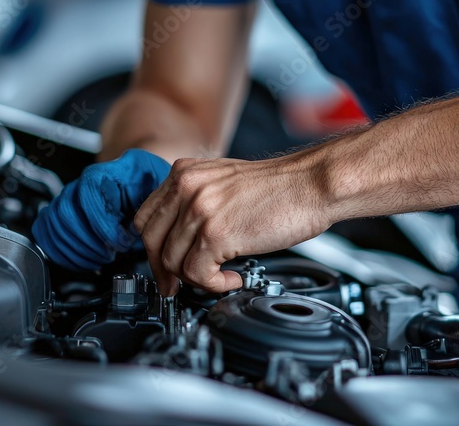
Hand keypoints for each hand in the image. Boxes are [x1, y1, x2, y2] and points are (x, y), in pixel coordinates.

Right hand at [32, 149, 170, 270]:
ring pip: (54, 223)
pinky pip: (46, 229)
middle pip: (66, 213)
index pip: (89, 197)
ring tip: (98, 258)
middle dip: (88, 242)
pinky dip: (60, 250)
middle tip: (108, 254)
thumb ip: (145, 205)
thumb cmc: (145, 183)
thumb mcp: (154, 188)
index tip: (121, 243)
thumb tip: (135, 230)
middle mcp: (79, 183)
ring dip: (76, 249)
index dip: (103, 226)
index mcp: (103, 173)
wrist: (136, 177)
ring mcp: (67, 197)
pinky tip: (80, 260)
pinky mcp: (60, 211)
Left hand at [133, 154, 331, 295]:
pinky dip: (213, 284)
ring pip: (172, 261)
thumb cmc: (280, 187)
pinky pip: (196, 274)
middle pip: (151, 241)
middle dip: (164, 270)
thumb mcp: (224, 181)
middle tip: (177, 285)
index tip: (163, 264)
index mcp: (184, 173)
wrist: (313, 184)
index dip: (152, 247)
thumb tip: (178, 238)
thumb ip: (196, 200)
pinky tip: (232, 277)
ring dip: (195, 278)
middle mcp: (187, 187)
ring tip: (221, 276)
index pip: (146, 217)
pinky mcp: (216, 234)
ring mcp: (199, 210)